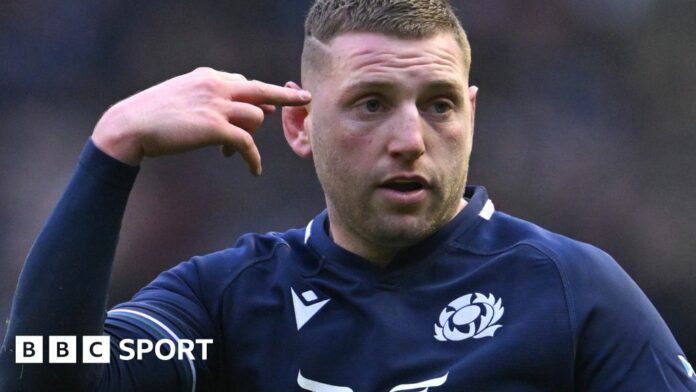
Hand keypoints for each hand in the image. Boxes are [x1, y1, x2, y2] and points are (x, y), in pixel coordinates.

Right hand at [92, 67, 310, 174]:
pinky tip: (254, 170)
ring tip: (230, 151)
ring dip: (250, 137)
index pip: (243, 82)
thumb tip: (229, 112)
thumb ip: (206, 99)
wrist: (130, 125)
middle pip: (261, 90)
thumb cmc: (152, 116)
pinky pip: (247, 143)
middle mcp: (216, 85)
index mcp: (208, 76)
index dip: (257, 96)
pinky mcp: (215, 128)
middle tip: (304, 100)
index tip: (272, 101)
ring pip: (256, 118)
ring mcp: (217, 105)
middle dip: (285, 97)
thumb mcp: (181, 97)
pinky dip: (253, 158)